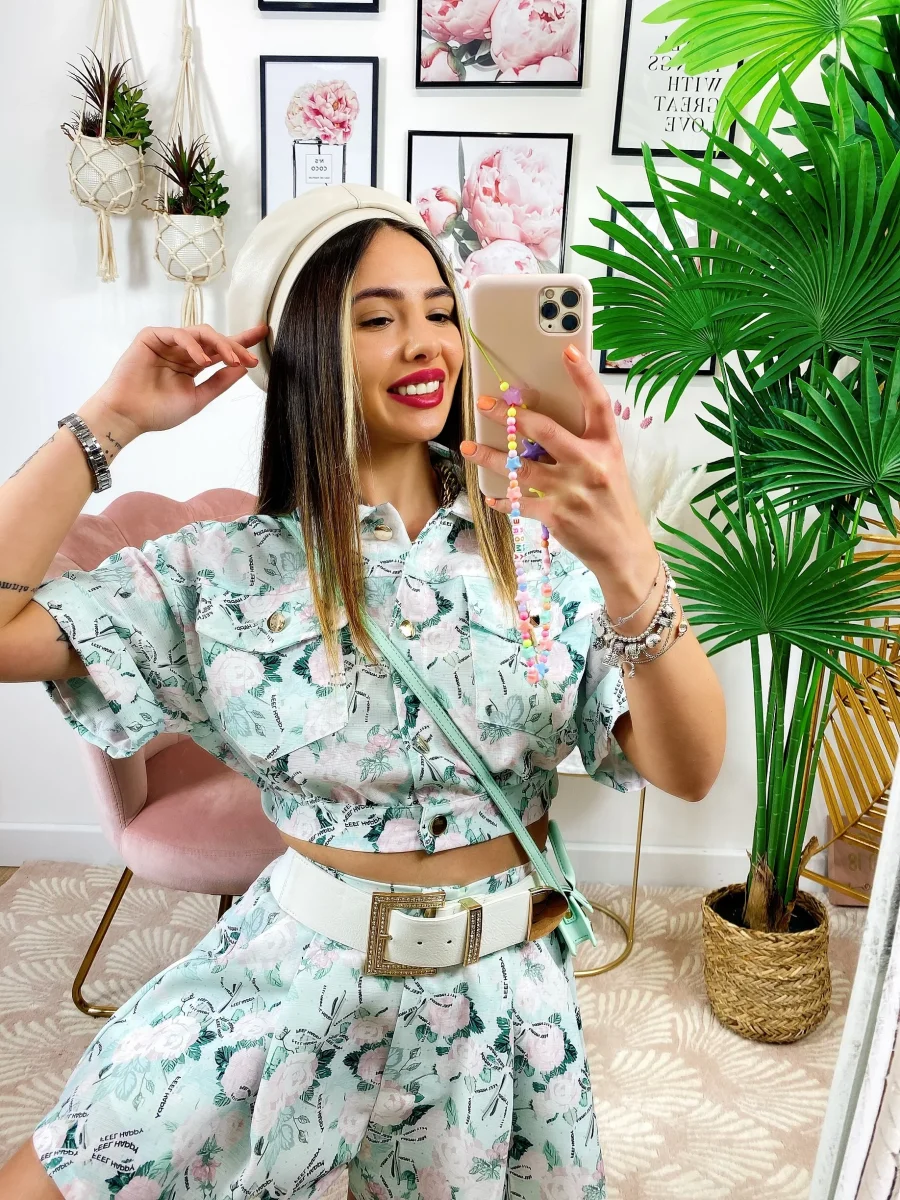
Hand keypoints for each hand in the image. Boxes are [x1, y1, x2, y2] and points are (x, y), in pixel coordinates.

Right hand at [83, 322, 269, 439]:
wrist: (129, 416)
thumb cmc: (158, 411)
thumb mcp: (199, 398)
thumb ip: (220, 382)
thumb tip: (243, 367)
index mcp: (193, 364)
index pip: (220, 349)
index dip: (241, 342)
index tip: (263, 335)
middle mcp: (183, 351)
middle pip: (215, 339)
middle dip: (236, 346)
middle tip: (251, 358)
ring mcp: (167, 342)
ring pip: (200, 333)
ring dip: (219, 345)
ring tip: (231, 361)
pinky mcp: (152, 337)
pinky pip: (178, 334)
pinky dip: (193, 345)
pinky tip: (203, 360)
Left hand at [460, 344, 658, 607]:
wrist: (624, 550)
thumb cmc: (613, 504)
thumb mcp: (610, 466)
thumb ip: (582, 445)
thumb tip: (539, 427)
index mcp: (606, 446)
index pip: (597, 403)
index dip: (583, 375)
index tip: (568, 351)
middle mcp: (589, 463)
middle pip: (544, 430)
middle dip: (510, 415)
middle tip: (486, 403)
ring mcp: (571, 490)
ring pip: (520, 467)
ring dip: (490, 457)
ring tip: (469, 447)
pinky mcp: (556, 515)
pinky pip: (520, 502)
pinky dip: (503, 499)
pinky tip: (491, 495)